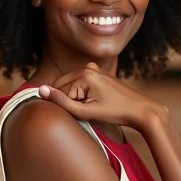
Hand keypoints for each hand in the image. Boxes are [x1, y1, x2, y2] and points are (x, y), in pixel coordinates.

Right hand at [37, 63, 164, 129]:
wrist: (140, 110)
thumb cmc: (115, 112)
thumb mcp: (86, 112)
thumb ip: (62, 102)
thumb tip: (40, 90)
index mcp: (84, 74)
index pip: (59, 91)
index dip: (64, 106)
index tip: (79, 114)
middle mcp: (87, 66)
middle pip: (62, 85)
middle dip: (67, 100)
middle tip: (84, 112)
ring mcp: (93, 68)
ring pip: (69, 85)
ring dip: (73, 98)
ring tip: (90, 108)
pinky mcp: (97, 72)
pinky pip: (78, 83)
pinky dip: (80, 94)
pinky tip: (93, 103)